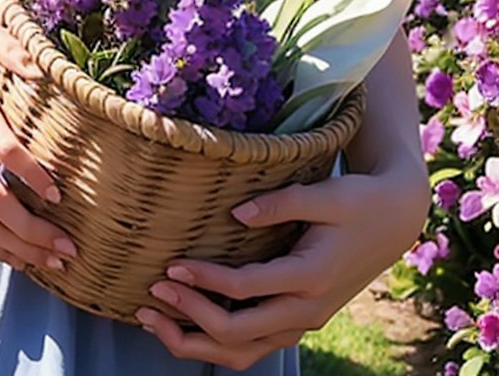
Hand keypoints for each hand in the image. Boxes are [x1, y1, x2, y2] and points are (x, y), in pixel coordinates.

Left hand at [136, 167, 429, 371]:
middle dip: (189, 318)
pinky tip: (185, 327)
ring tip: (152, 320)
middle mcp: (307, 309)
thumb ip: (281, 202)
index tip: (170, 266)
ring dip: (195, 342)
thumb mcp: (324, 193)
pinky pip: (253, 347)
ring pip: (243, 352)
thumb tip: (234, 211)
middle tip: (151, 294)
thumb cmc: (357, 201)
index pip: (247, 289)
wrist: (394, 222)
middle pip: (238, 333)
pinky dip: (216, 344)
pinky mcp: (299, 320)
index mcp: (312, 276)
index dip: (205, 281)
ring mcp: (304, 321)